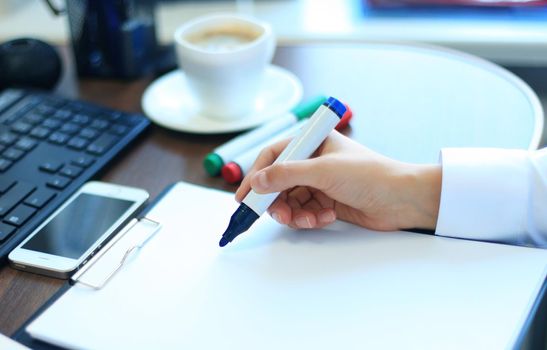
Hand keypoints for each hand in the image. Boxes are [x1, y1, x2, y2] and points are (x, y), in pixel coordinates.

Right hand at [235, 131, 440, 230]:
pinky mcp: (327, 201)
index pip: (273, 156)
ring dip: (295, 213)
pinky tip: (326, 217)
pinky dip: (310, 218)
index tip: (244, 196)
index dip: (256, 176)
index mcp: (312, 142)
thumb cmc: (369, 174)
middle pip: (279, 182)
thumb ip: (286, 175)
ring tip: (309, 219)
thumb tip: (256, 182)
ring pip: (290, 200)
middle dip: (277, 201)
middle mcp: (313, 161)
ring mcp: (319, 182)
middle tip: (278, 215)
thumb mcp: (323, 171)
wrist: (402, 199)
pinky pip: (305, 211)